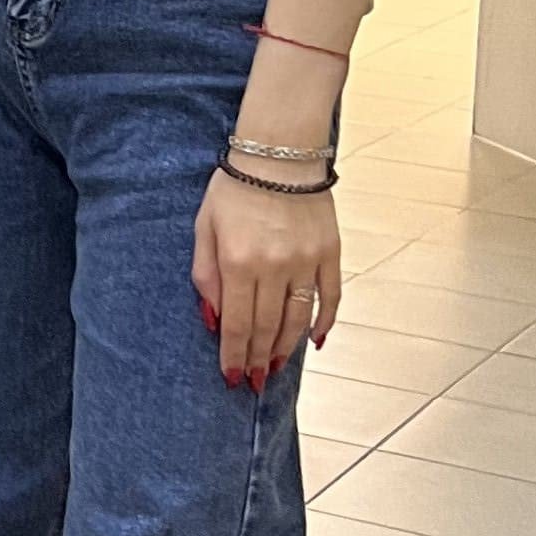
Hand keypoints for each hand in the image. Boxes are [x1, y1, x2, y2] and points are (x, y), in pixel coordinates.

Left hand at [192, 171, 338, 391]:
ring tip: (273, 367)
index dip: (233, 355)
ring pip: (297, 320)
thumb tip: (212, 319)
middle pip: (266, 328)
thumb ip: (205, 275)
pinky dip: (323, 323)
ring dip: (285, 348)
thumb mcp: (204, 227)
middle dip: (257, 359)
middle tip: (252, 382)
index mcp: (239, 261)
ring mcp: (306, 262)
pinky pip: (330, 298)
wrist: (280, 153)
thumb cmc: (234, 188)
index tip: (231, 377)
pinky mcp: (330, 253)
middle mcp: (275, 267)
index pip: (236, 323)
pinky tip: (314, 342)